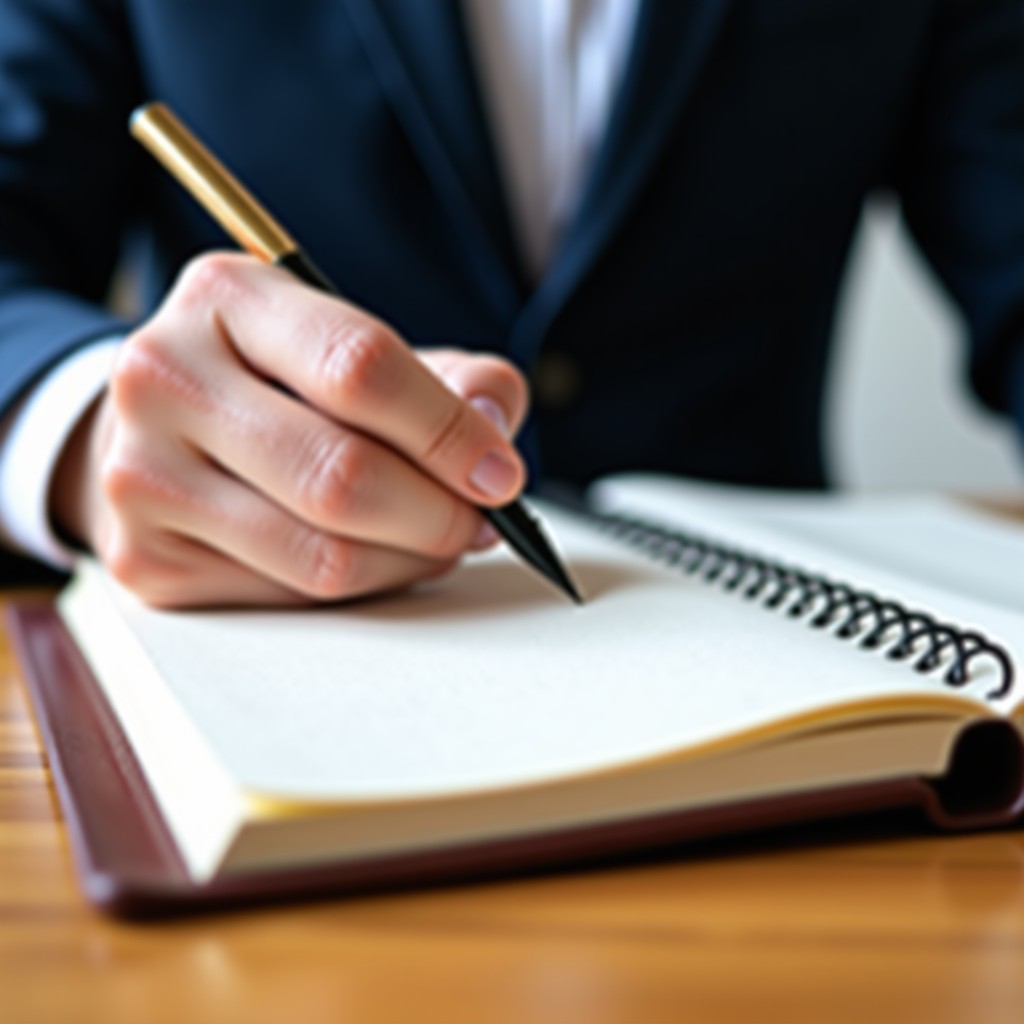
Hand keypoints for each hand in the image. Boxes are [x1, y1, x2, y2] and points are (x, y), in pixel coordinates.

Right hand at [50, 253, 527, 607]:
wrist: (161, 426)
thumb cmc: (279, 384)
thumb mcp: (357, 346)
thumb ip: (450, 376)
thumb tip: (494, 429)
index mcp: (227, 296)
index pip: (360, 366)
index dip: (448, 431)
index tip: (502, 474)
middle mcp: (165, 377)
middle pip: (341, 475)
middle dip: (439, 513)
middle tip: (480, 522)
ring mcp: (142, 474)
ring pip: (323, 555)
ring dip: (410, 560)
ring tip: (438, 540)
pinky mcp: (147, 557)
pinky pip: (292, 596)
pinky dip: (360, 586)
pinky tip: (376, 557)